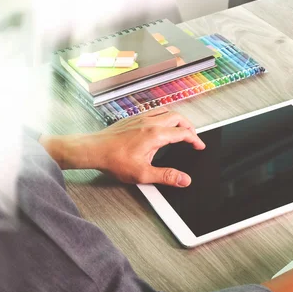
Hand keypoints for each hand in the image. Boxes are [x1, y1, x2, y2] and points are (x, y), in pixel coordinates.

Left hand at [39, 107, 205, 186]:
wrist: (93, 150)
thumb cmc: (114, 160)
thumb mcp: (143, 174)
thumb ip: (166, 176)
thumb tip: (184, 180)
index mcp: (156, 135)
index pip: (183, 133)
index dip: (195, 139)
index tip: (199, 145)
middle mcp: (150, 123)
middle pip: (178, 117)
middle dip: (189, 126)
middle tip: (193, 136)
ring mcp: (141, 118)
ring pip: (166, 111)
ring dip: (177, 119)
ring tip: (181, 127)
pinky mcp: (133, 118)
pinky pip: (154, 111)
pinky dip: (164, 115)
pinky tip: (161, 123)